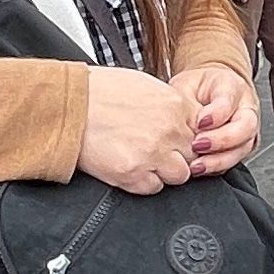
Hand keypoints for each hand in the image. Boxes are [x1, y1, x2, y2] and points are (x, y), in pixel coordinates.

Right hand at [78, 67, 200, 194]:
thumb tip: (186, 118)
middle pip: (195, 154)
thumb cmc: (101, 92)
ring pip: (180, 175)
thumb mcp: (146, 86)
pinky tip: (131, 167)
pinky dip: (145, 182)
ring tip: (145, 160)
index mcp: (176, 105)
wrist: (69, 106)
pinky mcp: (132, 174)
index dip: (190, 137)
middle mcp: (170, 131)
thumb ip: (172, 105)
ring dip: (166, 171)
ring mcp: (153, 154)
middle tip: (158, 151)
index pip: (204, 131)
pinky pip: (154, 188)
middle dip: (180, 154)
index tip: (179, 140)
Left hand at [171, 63, 260, 173]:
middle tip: (198, 145)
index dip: (217, 114)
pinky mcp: (240, 147)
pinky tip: (200, 168)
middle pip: (246, 127)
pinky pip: (234, 160)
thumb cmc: (196, 88)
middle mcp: (246, 109)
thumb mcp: (186, 86)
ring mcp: (246, 130)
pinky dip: (217, 167)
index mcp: (232, 87)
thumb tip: (184, 123)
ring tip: (197, 164)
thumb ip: (185, 101)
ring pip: (243, 148)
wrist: (205, 93)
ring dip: (220, 159)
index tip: (200, 123)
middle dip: (222, 139)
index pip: (230, 100)